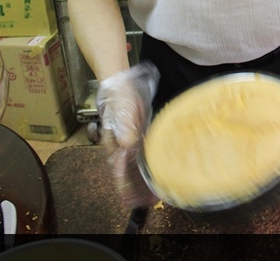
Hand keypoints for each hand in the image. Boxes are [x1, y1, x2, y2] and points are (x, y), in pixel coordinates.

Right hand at [97, 62, 159, 208]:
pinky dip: (154, 159)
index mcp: (114, 145)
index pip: (118, 170)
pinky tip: (166, 164)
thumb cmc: (119, 99)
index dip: (125, 184)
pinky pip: (148, 151)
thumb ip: (124, 128)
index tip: (133, 195)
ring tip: (161, 187)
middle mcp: (122, 148)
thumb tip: (128, 144)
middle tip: (153, 196)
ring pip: (139, 163)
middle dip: (138, 184)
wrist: (123, 84)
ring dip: (147, 174)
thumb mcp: (122, 112)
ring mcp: (132, 141)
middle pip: (129, 171)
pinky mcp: (141, 134)